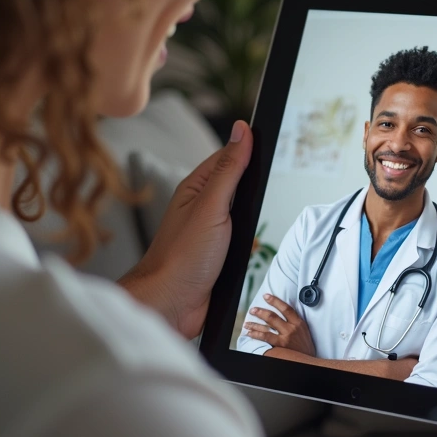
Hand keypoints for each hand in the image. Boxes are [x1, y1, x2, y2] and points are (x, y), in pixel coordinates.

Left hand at [119, 121, 252, 338]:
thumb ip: (229, 169)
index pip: (227, 156)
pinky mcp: (217, 255)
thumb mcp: (211, 205)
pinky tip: (246, 249)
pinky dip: (248, 245)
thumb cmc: (181, 256)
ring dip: (252, 222)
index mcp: (196, 188)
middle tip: (261, 189)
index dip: (246, 148)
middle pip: (238, 186)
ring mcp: (210, 231)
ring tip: (249, 226)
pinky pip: (241, 242)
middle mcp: (202, 207)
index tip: (265, 139)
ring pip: (243, 216)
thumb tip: (240, 132)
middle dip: (253, 190)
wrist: (171, 304)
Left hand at [243, 294, 316, 355]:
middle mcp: (291, 328)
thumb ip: (294, 320)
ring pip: (267, 327)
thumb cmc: (305, 343)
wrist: (308, 358)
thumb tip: (283, 310)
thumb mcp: (303, 328)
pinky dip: (256, 334)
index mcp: (298, 322)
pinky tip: (250, 333)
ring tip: (247, 323)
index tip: (266, 296)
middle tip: (253, 310)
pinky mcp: (281, 345)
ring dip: (255, 324)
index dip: (275, 301)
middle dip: (260, 312)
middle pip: (273, 316)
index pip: (286, 308)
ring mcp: (286, 337)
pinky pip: (266, 337)